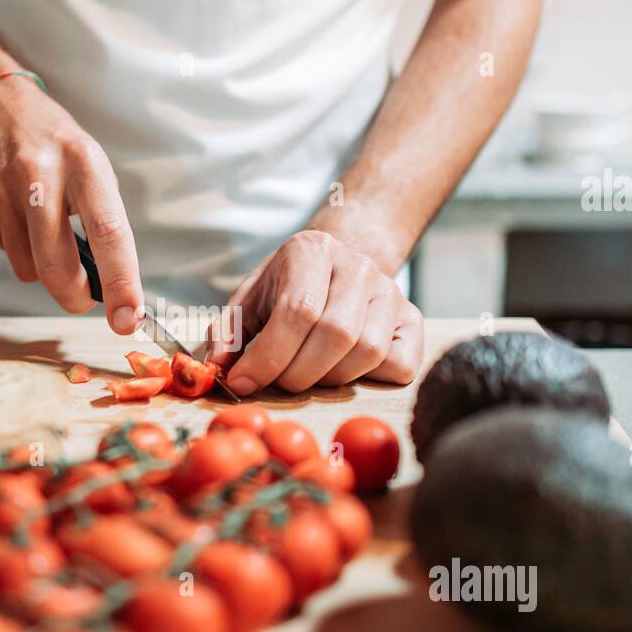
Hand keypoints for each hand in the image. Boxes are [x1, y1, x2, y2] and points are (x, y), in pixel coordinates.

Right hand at [0, 76, 142, 333]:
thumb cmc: (51, 141)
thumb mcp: (90, 164)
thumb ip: (100, 218)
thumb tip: (110, 285)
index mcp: (83, 164)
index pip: (109, 234)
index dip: (121, 283)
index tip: (128, 319)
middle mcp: (41, 176)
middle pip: (57, 265)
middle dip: (73, 297)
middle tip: (83, 300)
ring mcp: (2, 191)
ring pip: (28, 268)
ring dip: (41, 266)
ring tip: (41, 226)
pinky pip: (4, 251)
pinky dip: (15, 246)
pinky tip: (14, 213)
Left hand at [208, 230, 422, 394]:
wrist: (337, 266)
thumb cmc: (287, 288)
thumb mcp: (250, 299)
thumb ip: (229, 331)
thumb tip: (218, 366)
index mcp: (312, 250)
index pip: (297, 311)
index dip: (268, 357)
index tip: (243, 382)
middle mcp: (358, 265)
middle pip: (335, 334)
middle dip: (297, 373)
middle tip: (278, 381)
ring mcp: (391, 291)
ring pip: (367, 353)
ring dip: (329, 378)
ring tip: (309, 372)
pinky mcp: (412, 319)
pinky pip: (398, 364)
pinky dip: (369, 379)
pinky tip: (344, 368)